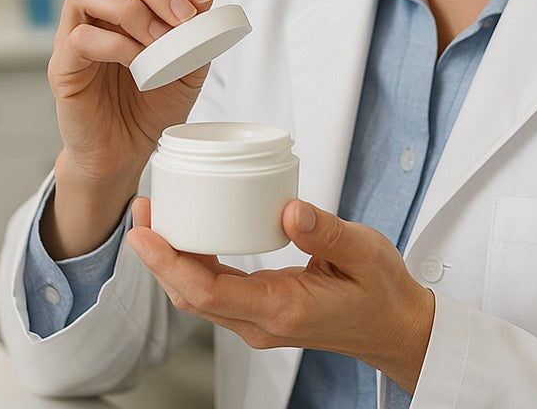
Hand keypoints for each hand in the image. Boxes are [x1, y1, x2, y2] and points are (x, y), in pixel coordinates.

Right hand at [43, 0, 213, 257]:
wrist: (128, 149)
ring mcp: (75, 32)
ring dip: (133, 10)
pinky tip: (140, 65)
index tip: (203, 0)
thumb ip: (198, 33)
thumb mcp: (191, 64)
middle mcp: (99, 7)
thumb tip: (204, 7)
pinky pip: (80, 37)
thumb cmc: (153, 102)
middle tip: (182, 18)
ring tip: (161, 42)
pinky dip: (118, 45)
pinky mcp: (62, 65)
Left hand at [126, 197, 435, 393]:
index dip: (169, 261)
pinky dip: (193, 266)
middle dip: (158, 256)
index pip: (208, 291)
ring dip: (170, 261)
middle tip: (141, 214)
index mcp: (283, 308)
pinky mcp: (262, 314)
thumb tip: (287, 209)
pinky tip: (190, 240)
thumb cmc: (382, 292)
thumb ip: (325, 231)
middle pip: (191, 296)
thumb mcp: (363, 252)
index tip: (146, 233)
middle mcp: (262, 323)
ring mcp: (259, 322)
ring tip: (156, 221)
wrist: (395, 327)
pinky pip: (215, 293)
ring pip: (198, 297)